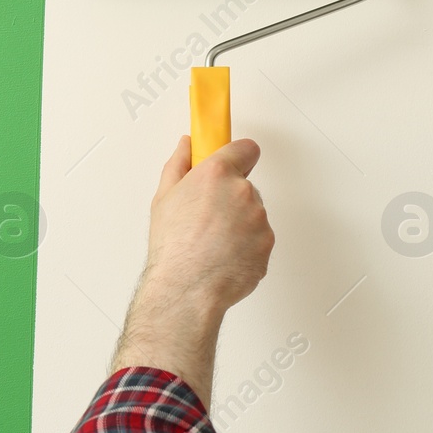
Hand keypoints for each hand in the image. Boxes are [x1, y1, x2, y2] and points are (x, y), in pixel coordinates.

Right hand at [110, 136, 273, 407]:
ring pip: (253, 214)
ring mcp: (259, 219)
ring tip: (212, 241)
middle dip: (231, 197)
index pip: (245, 148)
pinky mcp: (267, 244)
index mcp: (217, 174)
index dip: (238, 156)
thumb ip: (180, 163)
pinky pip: (259, 239)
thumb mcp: (164, 197)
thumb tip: (188, 144)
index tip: (232, 162)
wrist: (187, 288)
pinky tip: (224, 255)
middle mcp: (243, 191)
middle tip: (207, 217)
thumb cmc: (173, 247)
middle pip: (246, 185)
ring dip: (239, 223)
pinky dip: (246, 246)